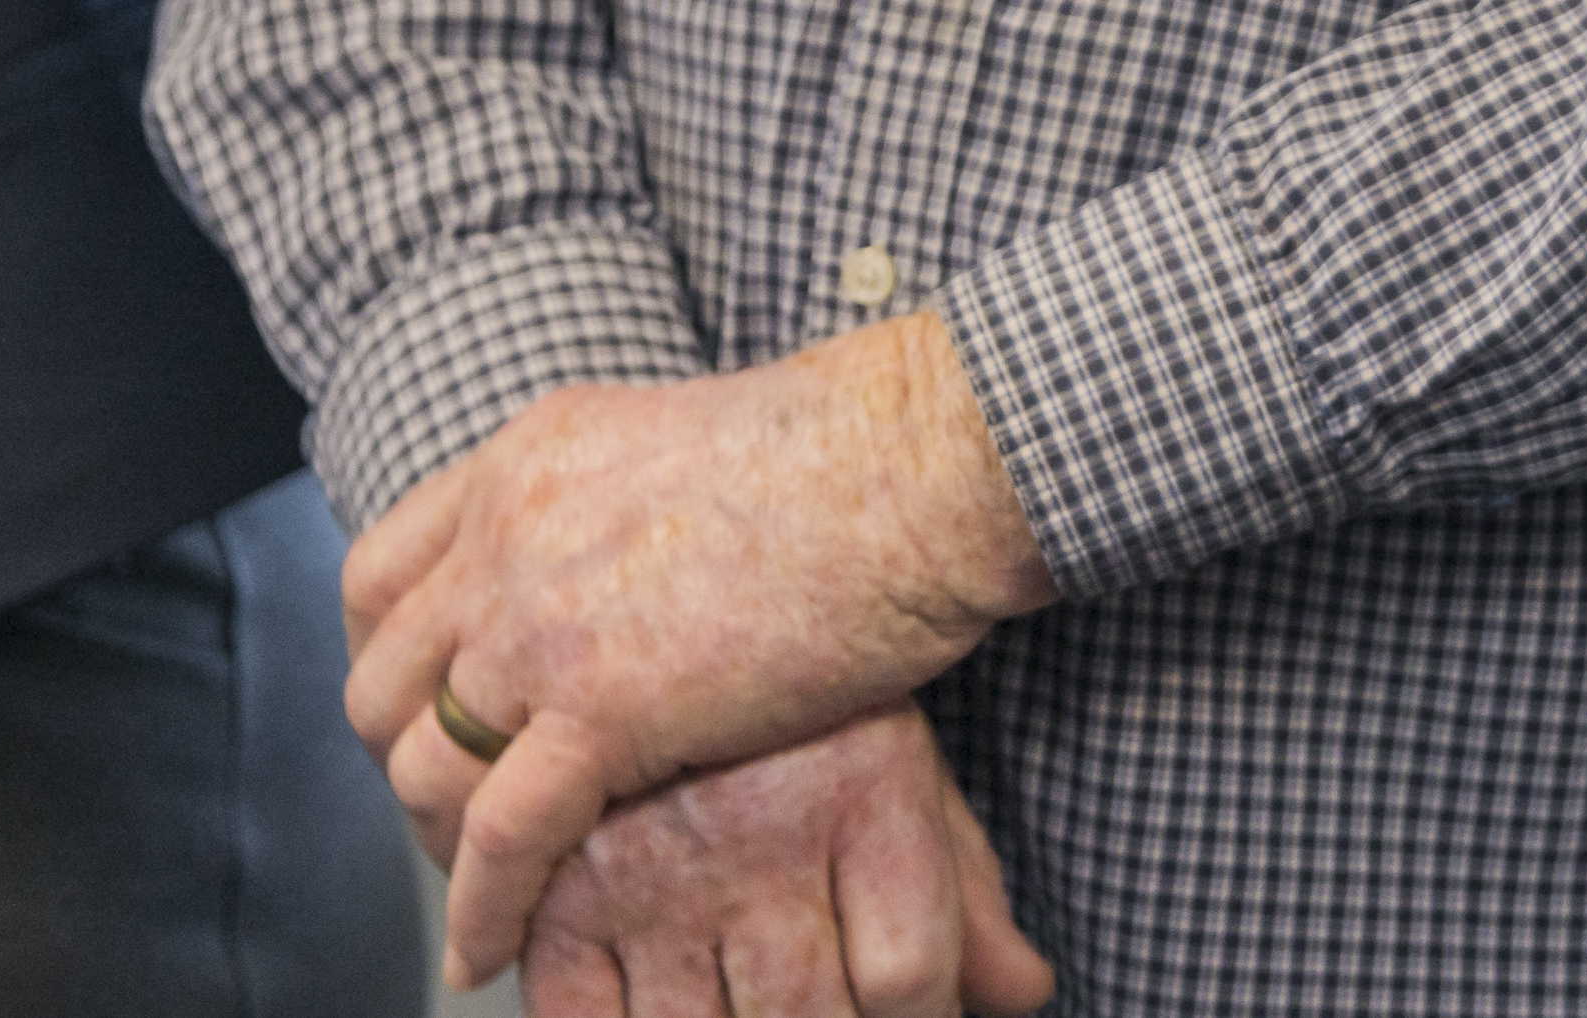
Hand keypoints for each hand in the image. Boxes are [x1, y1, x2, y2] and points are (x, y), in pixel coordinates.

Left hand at [348, 314, 1057, 989]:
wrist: (911, 463)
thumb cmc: (850, 453)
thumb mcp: (680, 443)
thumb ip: (612, 506)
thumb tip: (614, 564)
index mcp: (521, 461)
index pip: (379, 580)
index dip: (387, 661)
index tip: (424, 712)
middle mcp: (505, 539)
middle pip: (384, 684)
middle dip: (408, 761)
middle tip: (455, 813)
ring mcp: (541, 625)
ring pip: (427, 768)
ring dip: (441, 843)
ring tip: (479, 892)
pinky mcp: (601, 710)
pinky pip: (499, 839)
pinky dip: (480, 909)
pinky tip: (483, 952)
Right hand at [519, 707, 1056, 1017]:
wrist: (650, 608)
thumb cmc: (806, 716)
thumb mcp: (903, 775)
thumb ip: (967, 894)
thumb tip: (1028, 993)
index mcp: (863, 791)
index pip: (909, 976)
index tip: (913, 1012)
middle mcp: (757, 836)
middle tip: (824, 1008)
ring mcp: (648, 872)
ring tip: (749, 1005)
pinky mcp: (558, 898)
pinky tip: (663, 1008)